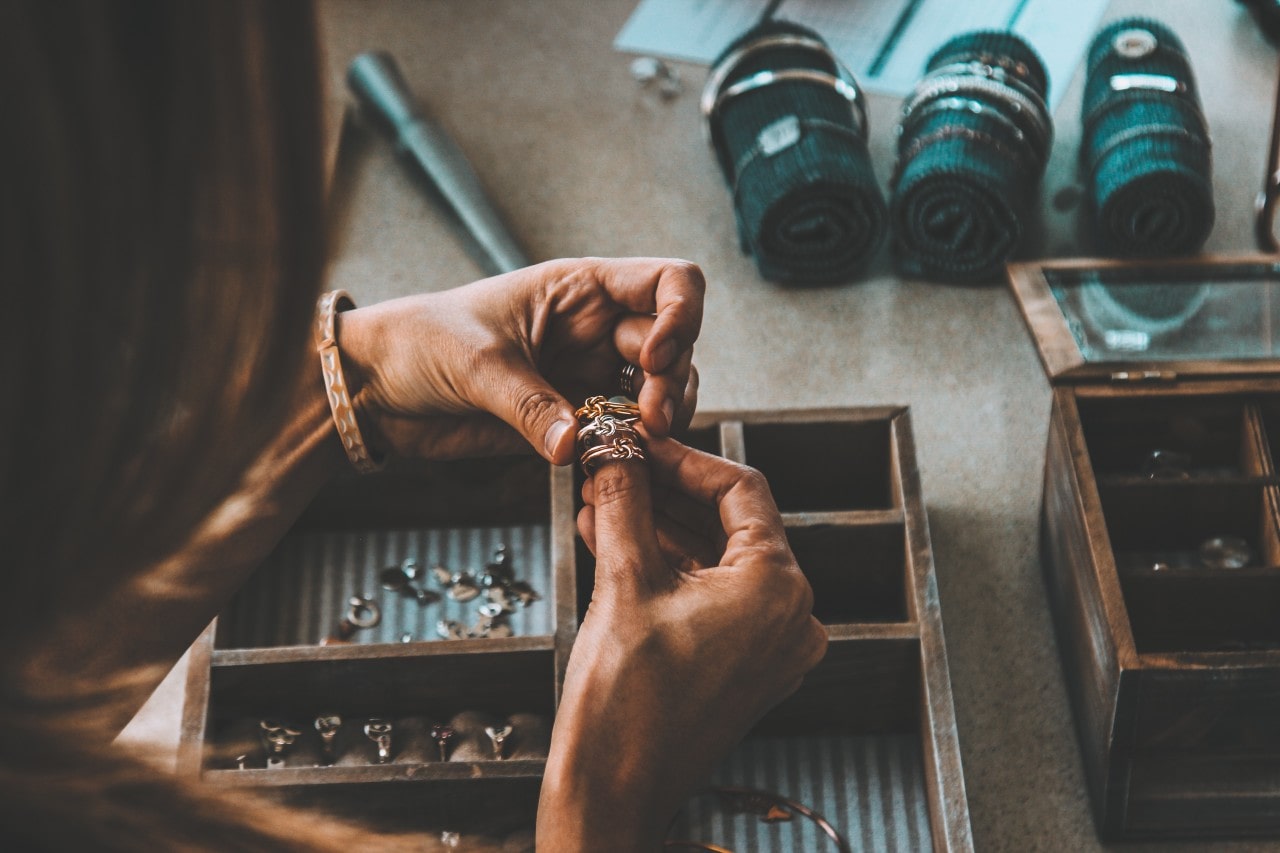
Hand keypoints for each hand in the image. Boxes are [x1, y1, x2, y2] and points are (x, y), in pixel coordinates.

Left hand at [335, 258, 701, 463]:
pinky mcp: (577, 419)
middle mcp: (597, 328)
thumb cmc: (418, 344)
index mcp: (581, 289)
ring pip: (663, 392)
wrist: (378, 388)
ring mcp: (591, 374)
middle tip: (646, 421)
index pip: (669, 283)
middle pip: (676, 344)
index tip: (654, 358)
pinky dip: (637, 447)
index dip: (681, 316)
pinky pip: (628, 432)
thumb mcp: (474, 363)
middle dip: (671, 382)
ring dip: (663, 417)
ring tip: (636, 442)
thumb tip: (573, 445)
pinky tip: (618, 460)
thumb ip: (528, 404)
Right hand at [537, 438, 827, 850]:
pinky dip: (668, 570)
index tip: (637, 442)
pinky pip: (711, 598)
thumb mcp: (623, 582)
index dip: (683, 458)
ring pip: (715, 561)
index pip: (740, 491)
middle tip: (613, 466)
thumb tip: (615, 449)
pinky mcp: (746, 667)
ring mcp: (771, 647)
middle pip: (729, 525)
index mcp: (778, 589)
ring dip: (659, 529)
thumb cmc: (623, 703)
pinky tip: (612, 541)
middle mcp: (791, 617)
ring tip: (599, 501)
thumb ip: (624, 502)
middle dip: (665, 493)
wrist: (612, 796)